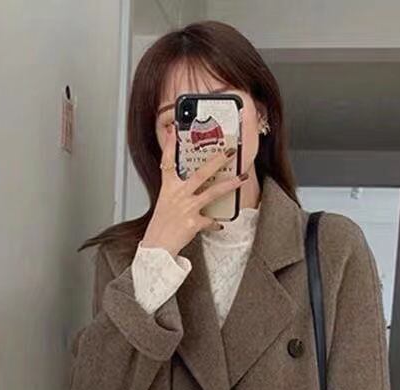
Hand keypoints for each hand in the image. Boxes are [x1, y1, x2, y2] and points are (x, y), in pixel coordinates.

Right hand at [140, 123, 246, 256]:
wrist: (157, 248)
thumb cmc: (161, 226)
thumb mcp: (165, 204)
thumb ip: (177, 192)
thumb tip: (193, 186)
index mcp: (168, 188)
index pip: (168, 162)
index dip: (171, 146)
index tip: (174, 131)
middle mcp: (178, 195)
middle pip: (200, 173)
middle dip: (217, 161)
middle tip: (230, 151)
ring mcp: (187, 208)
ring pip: (212, 192)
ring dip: (229, 184)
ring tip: (241, 178)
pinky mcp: (194, 223)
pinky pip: (210, 221)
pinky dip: (215, 223)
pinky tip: (219, 225)